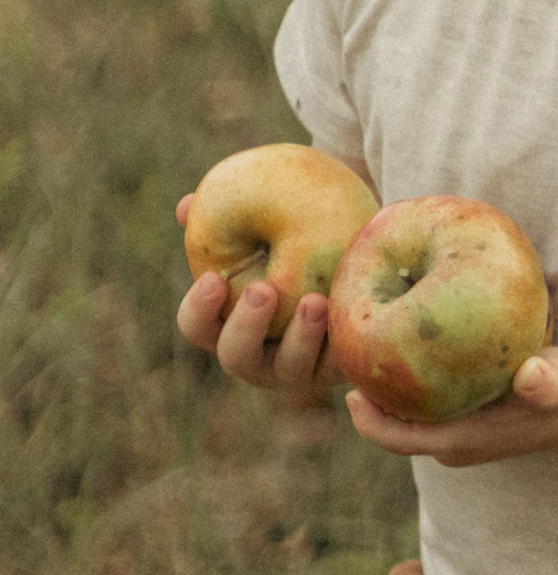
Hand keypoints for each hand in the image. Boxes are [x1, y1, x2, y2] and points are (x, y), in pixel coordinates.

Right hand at [173, 192, 334, 406]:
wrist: (355, 269)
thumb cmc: (293, 247)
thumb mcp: (263, 229)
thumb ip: (225, 218)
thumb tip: (186, 206)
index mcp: (227, 324)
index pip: (197, 327)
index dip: (199, 308)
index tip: (214, 278)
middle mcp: (257, 354)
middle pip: (236, 356)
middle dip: (247, 325)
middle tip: (262, 291)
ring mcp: (297, 368)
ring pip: (291, 367)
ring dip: (301, 336)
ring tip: (315, 301)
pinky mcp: (338, 368)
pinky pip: (339, 363)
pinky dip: (343, 339)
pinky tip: (351, 308)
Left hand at [345, 344, 557, 467]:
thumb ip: (547, 381)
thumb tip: (534, 374)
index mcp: (459, 440)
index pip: (395, 438)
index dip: (366, 418)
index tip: (350, 386)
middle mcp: (450, 444)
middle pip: (390, 428)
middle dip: (367, 399)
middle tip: (349, 355)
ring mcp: (455, 437)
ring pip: (403, 419)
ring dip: (384, 393)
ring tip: (366, 350)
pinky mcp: (461, 423)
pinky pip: (419, 410)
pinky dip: (405, 389)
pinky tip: (401, 354)